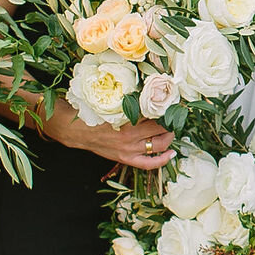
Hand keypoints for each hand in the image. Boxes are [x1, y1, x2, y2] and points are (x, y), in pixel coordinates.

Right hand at [44, 107, 174, 168]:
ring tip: (172, 129)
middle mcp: (130, 136)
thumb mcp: (113, 103)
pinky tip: (171, 154)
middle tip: (176, 115)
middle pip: (161, 129)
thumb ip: (131, 101)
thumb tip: (151, 91)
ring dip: (169, 137)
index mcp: (127, 118)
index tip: (175, 102)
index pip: (156, 113)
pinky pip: (148, 163)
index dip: (167, 107)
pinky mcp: (126, 158)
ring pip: (159, 145)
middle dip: (171, 121)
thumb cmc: (94, 114)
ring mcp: (129, 149)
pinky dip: (162, 160)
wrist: (78, 131)